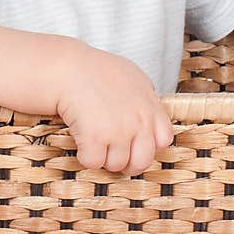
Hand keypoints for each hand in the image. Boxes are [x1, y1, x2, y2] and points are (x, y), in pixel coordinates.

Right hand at [56, 45, 174, 175]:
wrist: (69, 68)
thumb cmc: (95, 69)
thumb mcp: (131, 76)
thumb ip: (144, 95)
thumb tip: (148, 106)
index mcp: (149, 106)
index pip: (164, 139)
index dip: (149, 146)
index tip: (134, 143)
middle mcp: (139, 121)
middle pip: (142, 161)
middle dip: (127, 162)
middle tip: (112, 151)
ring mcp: (119, 131)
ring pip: (116, 165)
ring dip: (103, 157)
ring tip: (93, 137)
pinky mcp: (97, 139)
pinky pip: (94, 163)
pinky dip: (85, 156)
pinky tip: (81, 139)